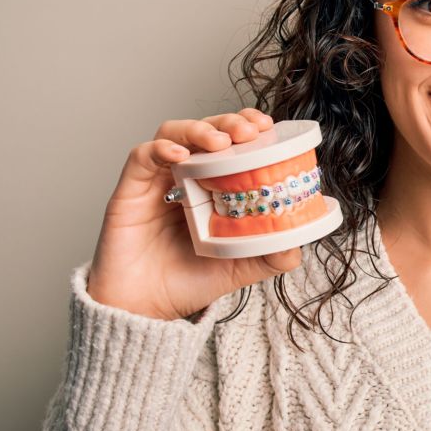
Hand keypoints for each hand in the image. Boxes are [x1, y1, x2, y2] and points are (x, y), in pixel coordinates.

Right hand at [87, 109, 303, 320]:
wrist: (147, 309)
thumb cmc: (190, 281)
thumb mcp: (242, 266)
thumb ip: (273, 253)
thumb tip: (299, 242)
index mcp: (214, 186)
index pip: (231, 141)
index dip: (247, 126)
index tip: (267, 126)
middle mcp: (186, 176)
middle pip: (206, 129)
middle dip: (229, 122)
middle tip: (249, 130)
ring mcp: (158, 180)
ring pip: (173, 132)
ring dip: (199, 129)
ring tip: (220, 142)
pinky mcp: (130, 190)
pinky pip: (141, 157)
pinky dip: (160, 149)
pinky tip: (180, 156)